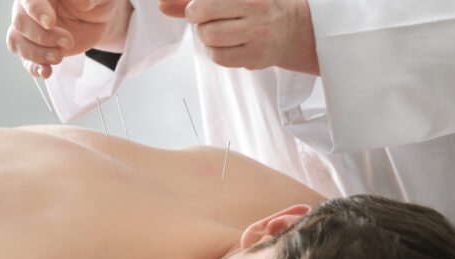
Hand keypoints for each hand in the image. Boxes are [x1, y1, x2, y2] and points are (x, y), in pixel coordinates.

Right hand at [7, 0, 129, 78]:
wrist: (97, 20)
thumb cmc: (95, 3)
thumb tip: (82, 1)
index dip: (36, 11)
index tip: (50, 23)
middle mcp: (30, 9)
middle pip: (19, 22)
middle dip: (42, 37)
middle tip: (68, 42)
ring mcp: (31, 30)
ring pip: (16, 42)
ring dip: (36, 54)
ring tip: (59, 57)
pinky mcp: (37, 49)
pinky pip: (25, 60)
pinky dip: (34, 68)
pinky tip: (46, 72)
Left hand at [160, 0, 318, 74]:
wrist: (292, 28)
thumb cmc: (256, 7)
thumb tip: (162, 5)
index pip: (206, 2)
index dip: (196, 7)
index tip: (203, 9)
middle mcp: (255, 11)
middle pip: (204, 19)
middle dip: (199, 21)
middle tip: (210, 21)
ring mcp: (258, 36)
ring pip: (210, 40)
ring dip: (207, 38)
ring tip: (220, 33)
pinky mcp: (257, 57)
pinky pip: (220, 58)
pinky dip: (216, 53)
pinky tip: (227, 46)